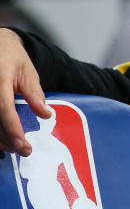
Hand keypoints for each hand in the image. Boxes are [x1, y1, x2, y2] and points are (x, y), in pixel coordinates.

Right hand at [0, 28, 47, 155]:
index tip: (23, 144)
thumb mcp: (28, 72)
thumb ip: (35, 93)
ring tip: (17, 147)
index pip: (4, 109)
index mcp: (0, 81)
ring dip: (0, 139)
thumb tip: (45, 114)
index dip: (13, 129)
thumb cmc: (12, 58)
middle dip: (8, 140)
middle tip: (25, 150)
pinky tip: (5, 139)